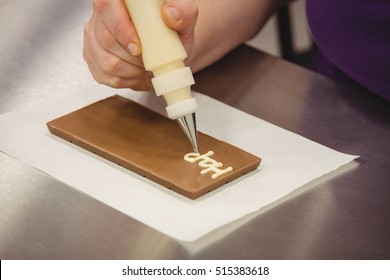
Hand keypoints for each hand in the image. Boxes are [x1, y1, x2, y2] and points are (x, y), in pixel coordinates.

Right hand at [83, 0, 197, 90]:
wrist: (168, 50)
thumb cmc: (173, 33)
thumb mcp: (185, 22)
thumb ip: (184, 12)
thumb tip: (170, 13)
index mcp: (120, 0)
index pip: (106, 6)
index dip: (120, 29)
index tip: (138, 48)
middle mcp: (102, 16)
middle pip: (106, 39)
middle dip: (133, 57)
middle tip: (150, 60)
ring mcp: (94, 38)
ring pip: (107, 62)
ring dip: (132, 71)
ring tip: (145, 66)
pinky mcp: (93, 59)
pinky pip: (105, 76)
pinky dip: (126, 80)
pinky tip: (136, 73)